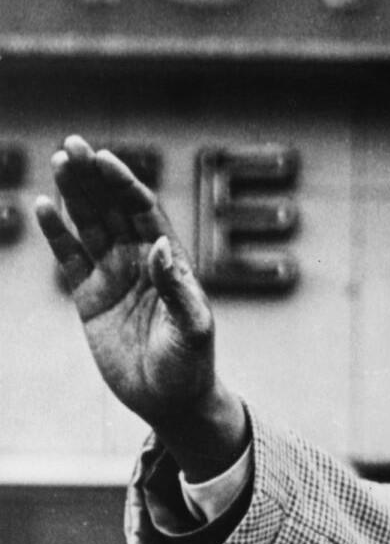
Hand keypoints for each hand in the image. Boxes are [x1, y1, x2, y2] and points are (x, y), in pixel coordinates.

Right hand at [35, 136, 245, 476]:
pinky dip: (57, 232)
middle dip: (94, 177)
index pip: (143, 210)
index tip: (104, 158)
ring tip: (59, 161)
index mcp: (169, 260)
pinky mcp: (90, 298)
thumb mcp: (193, 327)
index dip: (124, 183)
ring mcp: (113, 276)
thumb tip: (159, 247)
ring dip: (74, 194)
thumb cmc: (191, 363)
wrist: (171, 399)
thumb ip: (178, 287)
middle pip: (112, 208)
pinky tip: (43, 205)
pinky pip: (70, 257)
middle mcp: (140, 261)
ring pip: (89, 224)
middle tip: (72, 144)